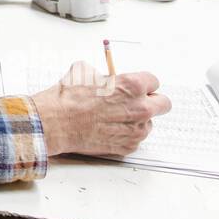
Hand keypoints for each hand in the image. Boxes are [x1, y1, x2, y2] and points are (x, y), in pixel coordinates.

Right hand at [30, 61, 171, 157]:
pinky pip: (136, 138)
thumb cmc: (68, 98)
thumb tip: (107, 78)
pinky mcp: (128, 146)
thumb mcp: (84, 71)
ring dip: (137, 120)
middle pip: (163, 104)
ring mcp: (136, 130)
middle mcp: (140, 108)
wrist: (56, 123)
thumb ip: (105, 75)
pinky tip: (108, 129)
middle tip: (136, 102)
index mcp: (133, 85)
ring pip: (149, 123)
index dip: (143, 83)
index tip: (136, 87)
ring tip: (115, 118)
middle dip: (152, 101)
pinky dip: (126, 134)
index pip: (154, 81)